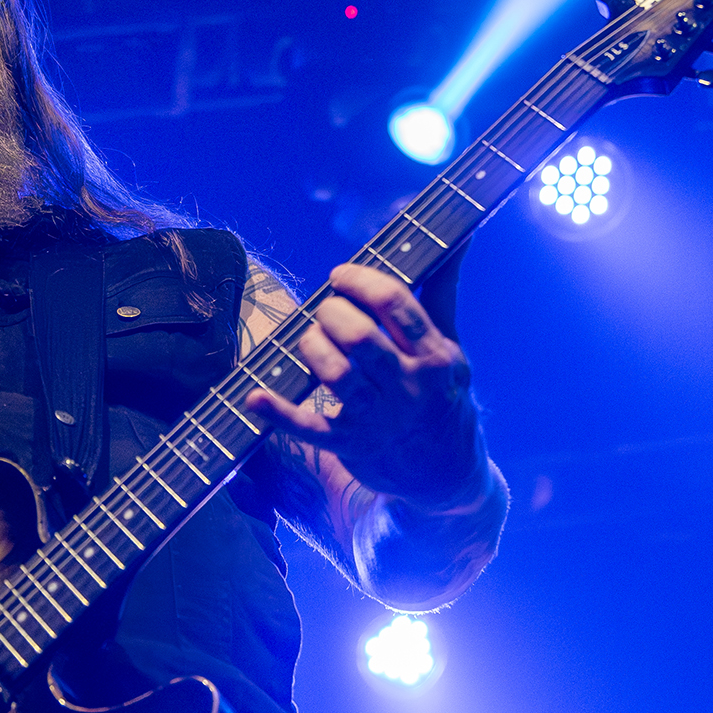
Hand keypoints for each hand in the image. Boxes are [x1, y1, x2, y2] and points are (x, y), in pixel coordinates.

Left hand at [244, 261, 486, 511]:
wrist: (445, 476)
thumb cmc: (441, 396)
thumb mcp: (450, 347)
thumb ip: (443, 291)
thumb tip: (459, 236)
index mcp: (436, 356)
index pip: (395, 303)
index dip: (359, 280)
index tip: (340, 276)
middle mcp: (409, 388)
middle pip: (360, 336)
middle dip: (332, 312)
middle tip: (327, 312)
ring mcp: (379, 419)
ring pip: (334, 372)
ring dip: (311, 345)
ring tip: (311, 340)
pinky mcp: (350, 445)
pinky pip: (308, 427)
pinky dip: (278, 413)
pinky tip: (254, 397)